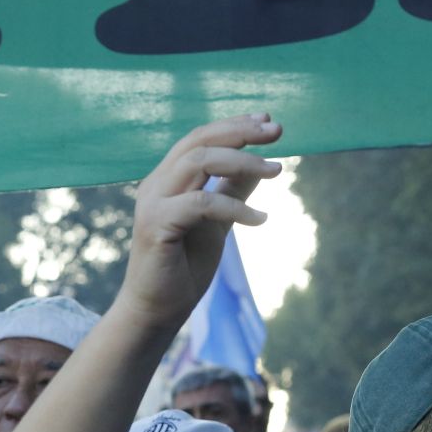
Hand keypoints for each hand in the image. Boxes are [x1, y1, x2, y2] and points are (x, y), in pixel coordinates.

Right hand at [114, 115, 281, 330]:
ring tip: (277, 171)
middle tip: (278, 132)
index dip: (234, 125)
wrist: (158, 310)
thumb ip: (234, 191)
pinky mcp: (156, 225)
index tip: (269, 121)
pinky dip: (235, 207)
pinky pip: (202, 203)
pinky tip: (260, 218)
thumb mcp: (218, 222)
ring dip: (243, 162)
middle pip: (199, 141)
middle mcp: (156, 184)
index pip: (200, 138)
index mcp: (167, 179)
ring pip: (199, 162)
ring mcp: (152, 202)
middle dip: (241, 132)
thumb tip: (263, 165)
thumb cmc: (184, 268)